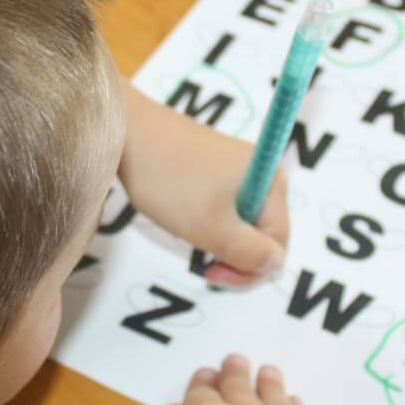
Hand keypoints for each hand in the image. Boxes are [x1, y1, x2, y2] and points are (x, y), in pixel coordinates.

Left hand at [119, 87, 289, 285]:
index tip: (210, 274)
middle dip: (233, 255)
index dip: (248, 270)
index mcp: (273, 185)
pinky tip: (181, 214)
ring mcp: (238, 168)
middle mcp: (264, 173)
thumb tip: (276, 265)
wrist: (127, 131)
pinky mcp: (214, 166)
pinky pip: (221, 207)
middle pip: (261, 234)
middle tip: (199, 261)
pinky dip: (204, 221)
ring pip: (238, 223)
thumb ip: (249, 253)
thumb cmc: (169, 180)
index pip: (277, 245)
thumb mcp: (211, 227)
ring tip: (186, 230)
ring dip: (216, 239)